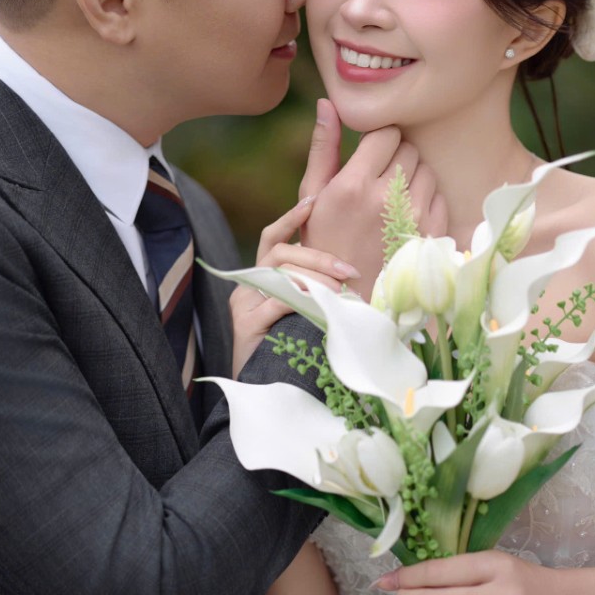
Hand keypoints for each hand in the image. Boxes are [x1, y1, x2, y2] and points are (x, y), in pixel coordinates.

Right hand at [230, 197, 358, 376]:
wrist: (268, 394)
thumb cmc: (293, 353)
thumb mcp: (303, 313)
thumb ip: (314, 288)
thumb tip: (349, 270)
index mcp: (261, 279)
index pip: (272, 237)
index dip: (291, 217)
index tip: (313, 200)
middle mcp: (248, 287)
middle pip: (280, 252)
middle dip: (319, 257)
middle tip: (350, 272)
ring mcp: (245, 305)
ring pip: (280, 273)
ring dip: (316, 278)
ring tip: (341, 291)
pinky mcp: (247, 326)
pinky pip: (277, 302)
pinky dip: (302, 301)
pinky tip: (321, 306)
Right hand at [297, 99, 447, 297]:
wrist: (348, 296)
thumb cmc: (323, 241)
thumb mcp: (313, 196)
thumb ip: (323, 146)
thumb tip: (327, 102)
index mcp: (352, 185)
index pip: (386, 133)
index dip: (379, 141)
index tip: (371, 156)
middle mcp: (385, 198)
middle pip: (409, 148)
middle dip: (396, 157)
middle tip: (379, 179)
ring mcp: (413, 217)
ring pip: (426, 170)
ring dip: (412, 178)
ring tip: (391, 200)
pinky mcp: (431, 232)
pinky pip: (439, 195)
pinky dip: (425, 200)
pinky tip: (404, 217)